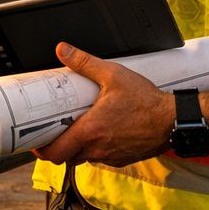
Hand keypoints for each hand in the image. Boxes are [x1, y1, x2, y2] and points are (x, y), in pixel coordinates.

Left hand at [32, 43, 176, 166]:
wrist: (173, 120)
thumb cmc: (145, 100)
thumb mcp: (113, 75)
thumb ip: (84, 63)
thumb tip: (63, 50)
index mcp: (91, 130)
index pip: (56, 152)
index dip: (41, 150)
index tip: (35, 142)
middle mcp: (98, 148)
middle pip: (66, 158)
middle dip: (56, 149)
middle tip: (51, 134)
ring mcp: (111, 157)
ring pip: (83, 159)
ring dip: (75, 149)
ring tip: (73, 130)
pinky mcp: (122, 159)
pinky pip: (100, 158)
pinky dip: (93, 149)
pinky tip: (97, 133)